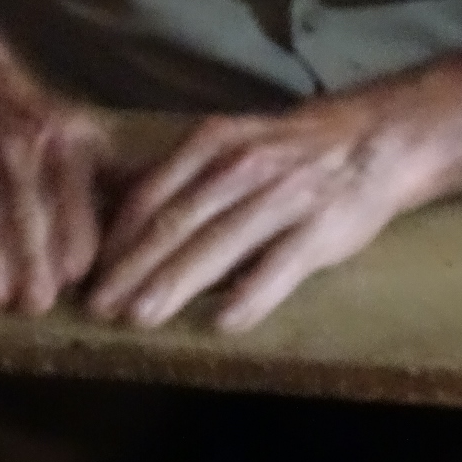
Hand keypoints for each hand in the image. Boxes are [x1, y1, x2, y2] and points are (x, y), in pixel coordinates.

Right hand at [0, 16, 108, 313]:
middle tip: (34, 305)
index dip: (76, 245)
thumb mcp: (78, 134)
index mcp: (63, 146)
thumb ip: (116, 178)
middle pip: (27, 213)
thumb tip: (167, 212)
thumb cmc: (24, 113)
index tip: (79, 285)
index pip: (75, 203)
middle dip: (33, 259)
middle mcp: (18, 149)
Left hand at [88, 92, 435, 330]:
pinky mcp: (321, 230)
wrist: (374, 140)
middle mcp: (244, 167)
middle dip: (131, 269)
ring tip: (140, 318)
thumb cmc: (284, 153)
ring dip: (175, 284)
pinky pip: (279, 266)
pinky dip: (249, 295)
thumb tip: (112, 218)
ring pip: (219, 244)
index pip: (151, 195)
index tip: (88, 275)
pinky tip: (221, 322)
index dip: (116, 238)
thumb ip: (178, 179)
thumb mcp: (227, 145)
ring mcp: (284, 198)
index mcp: (213, 145)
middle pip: (176, 223)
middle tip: (98, 308)